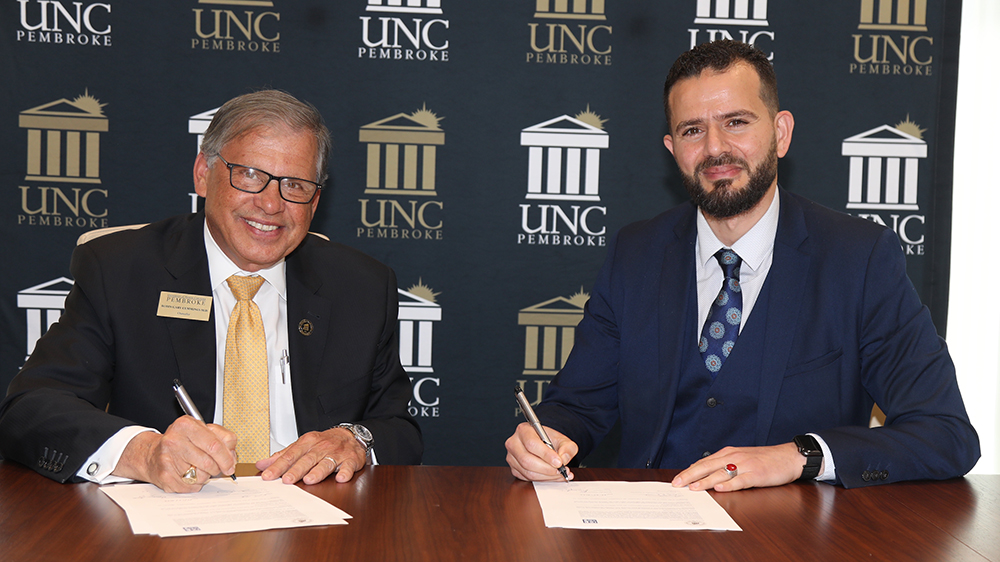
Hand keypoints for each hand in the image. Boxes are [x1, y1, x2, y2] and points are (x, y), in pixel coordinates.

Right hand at [113, 415, 236, 492]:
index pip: (215, 444)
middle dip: (219, 468)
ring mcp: (168, 459)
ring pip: (201, 476)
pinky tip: (188, 474)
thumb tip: (232, 455)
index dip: (227, 457)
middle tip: (220, 469)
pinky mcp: (165, 477)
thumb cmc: (180, 442)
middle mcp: (174, 441)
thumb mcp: (201, 430)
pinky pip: (191, 486)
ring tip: (198, 467)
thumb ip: (221, 437)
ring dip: (205, 475)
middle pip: (209, 462)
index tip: (231, 464)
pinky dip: (195, 484)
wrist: (150, 454)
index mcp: (186, 425)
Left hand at [256, 427, 366, 484]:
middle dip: (296, 470)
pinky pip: (349, 466)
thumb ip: (282, 456)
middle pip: (307, 459)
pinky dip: (345, 472)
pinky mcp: (351, 459)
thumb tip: (262, 465)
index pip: (290, 455)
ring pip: (326, 462)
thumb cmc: (323, 443)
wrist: (349, 436)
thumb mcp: (302, 446)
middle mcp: (321, 447)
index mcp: (307, 443)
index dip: (278, 466)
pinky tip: (340, 478)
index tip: (268, 476)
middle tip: (286, 480)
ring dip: (318, 471)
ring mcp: (337, 453)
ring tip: (309, 479)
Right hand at [505, 422, 576, 481]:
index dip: (546, 455)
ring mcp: (512, 457)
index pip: (531, 444)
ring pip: (528, 472)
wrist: (544, 444)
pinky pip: (527, 478)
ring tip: (560, 474)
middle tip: (561, 470)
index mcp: (524, 430)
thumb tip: (563, 459)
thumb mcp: (563, 439)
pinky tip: (553, 476)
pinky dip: (543, 480)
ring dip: (546, 476)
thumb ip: (567, 448)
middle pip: (527, 460)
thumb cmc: (550, 440)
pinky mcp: (514, 469)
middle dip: (547, 469)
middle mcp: (514, 443)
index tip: (559, 462)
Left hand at [671, 443, 805, 491]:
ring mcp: (745, 465)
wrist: (788, 457)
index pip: (703, 462)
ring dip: (705, 481)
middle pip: (707, 466)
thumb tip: (703, 473)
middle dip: (690, 476)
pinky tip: (719, 488)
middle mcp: (734, 457)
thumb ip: (723, 465)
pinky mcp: (757, 474)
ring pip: (721, 473)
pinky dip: (729, 484)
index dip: (688, 471)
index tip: (676, 479)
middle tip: (676, 484)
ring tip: (693, 488)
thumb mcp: (741, 459)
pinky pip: (740, 480)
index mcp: (728, 453)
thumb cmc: (764, 460)